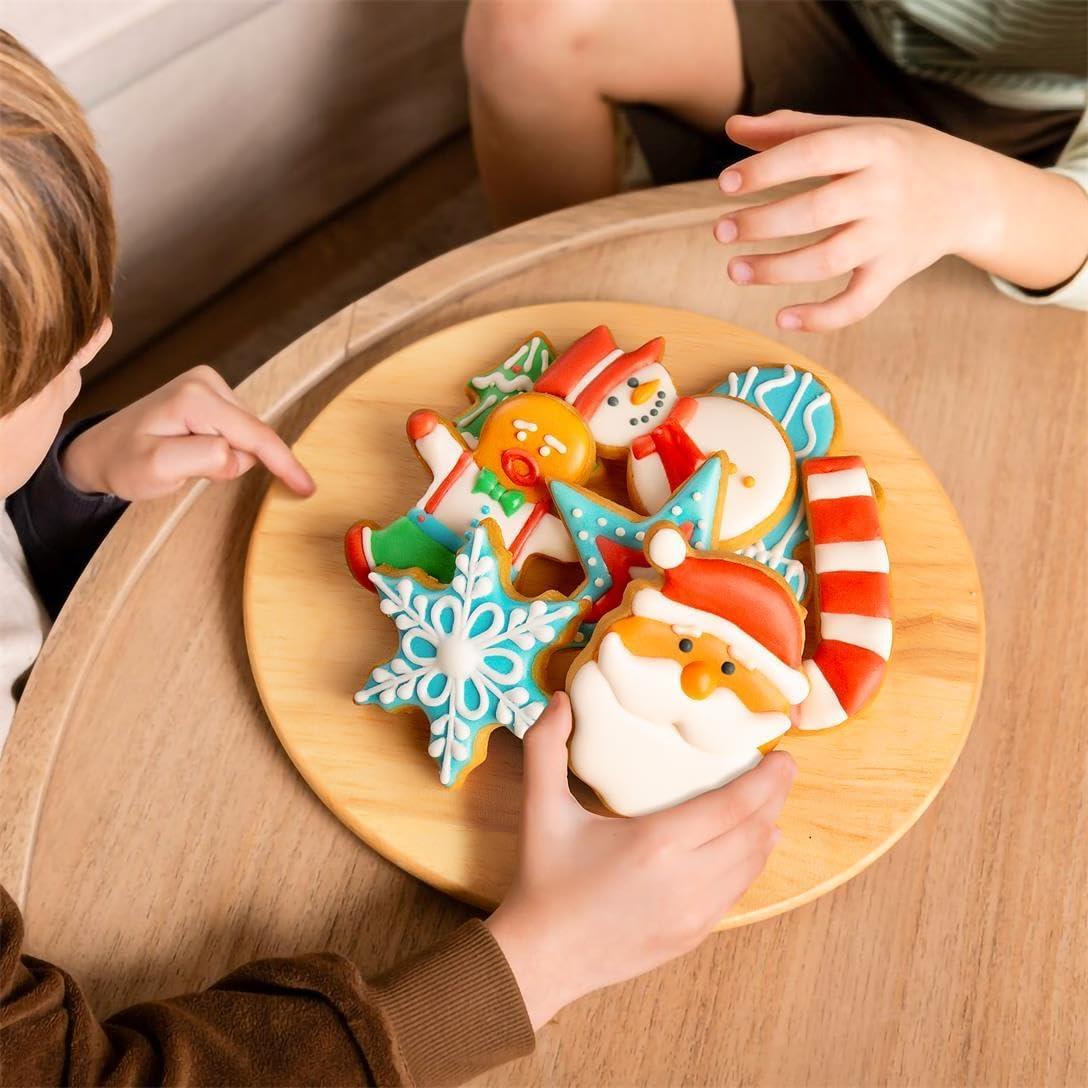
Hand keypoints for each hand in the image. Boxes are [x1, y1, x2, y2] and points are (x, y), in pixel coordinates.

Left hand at [62, 366, 314, 499]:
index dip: (284, 463)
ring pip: (248, 436)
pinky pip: (239, 432)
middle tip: (192, 471)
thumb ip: (201, 459)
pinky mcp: (210, 395)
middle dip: (236, 462)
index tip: (307, 488)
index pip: (255, 434)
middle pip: (254, 435)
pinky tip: (195, 450)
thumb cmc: (124, 463)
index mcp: (196, 397)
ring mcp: (209, 386)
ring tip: (188, 459)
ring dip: (229, 456)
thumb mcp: (157, 468)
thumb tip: (236, 454)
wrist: (101, 452)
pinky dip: (225, 449)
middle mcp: (206, 382)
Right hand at [486, 694, 793, 1028]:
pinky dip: (751, 864)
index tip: (782, 756)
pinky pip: (737, 893)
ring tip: (769, 803)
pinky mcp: (693, 936)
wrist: (542, 958)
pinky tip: (748, 847)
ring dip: (767, 830)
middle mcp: (686, 880)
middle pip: (754, 833)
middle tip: (782, 770)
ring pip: (753, 866)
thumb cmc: (544, 879)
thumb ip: (545, 746)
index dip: (768, 779)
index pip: (735, 806)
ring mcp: (694, 914)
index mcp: (656, 843)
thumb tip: (559, 700)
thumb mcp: (541, 808)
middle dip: (775, 798)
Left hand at [713, 110, 1087, 330]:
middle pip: (815, 212)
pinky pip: (857, 304)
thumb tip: (732, 127)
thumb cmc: (898, 156)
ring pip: (827, 261)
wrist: (970, 193)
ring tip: (735, 270)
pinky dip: (820, 318)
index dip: (766, 169)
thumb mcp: (857, 130)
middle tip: (721, 232)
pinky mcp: (894, 272)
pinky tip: (782, 318)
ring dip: (775, 271)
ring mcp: (891, 236)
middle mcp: (885, 191)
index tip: (725, 184)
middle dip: (762, 224)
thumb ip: (794, 130)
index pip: (813, 153)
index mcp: (874, 145)